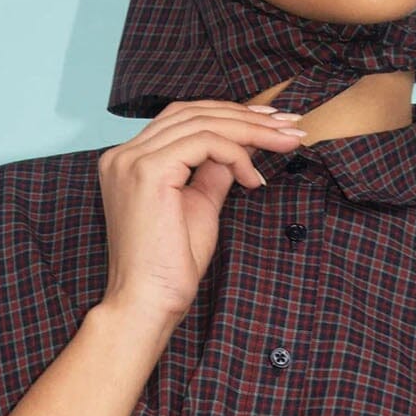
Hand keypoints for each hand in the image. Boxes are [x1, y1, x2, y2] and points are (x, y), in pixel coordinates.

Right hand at [96, 98, 305, 327]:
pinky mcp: (149, 171)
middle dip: (247, 116)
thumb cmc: (170, 266)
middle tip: (290, 125)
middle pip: (193, 112)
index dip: (230, 116)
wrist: (148, 303)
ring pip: (203, 122)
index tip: (271, 124)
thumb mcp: (199, 206)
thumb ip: (214, 172)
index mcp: (130, 161)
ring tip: (288, 141)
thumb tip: (240, 147)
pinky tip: (255, 178)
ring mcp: (133, 160)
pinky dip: (237, 154)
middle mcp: (124, 154)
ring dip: (252, 130)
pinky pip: (206, 143)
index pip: (183, 119)